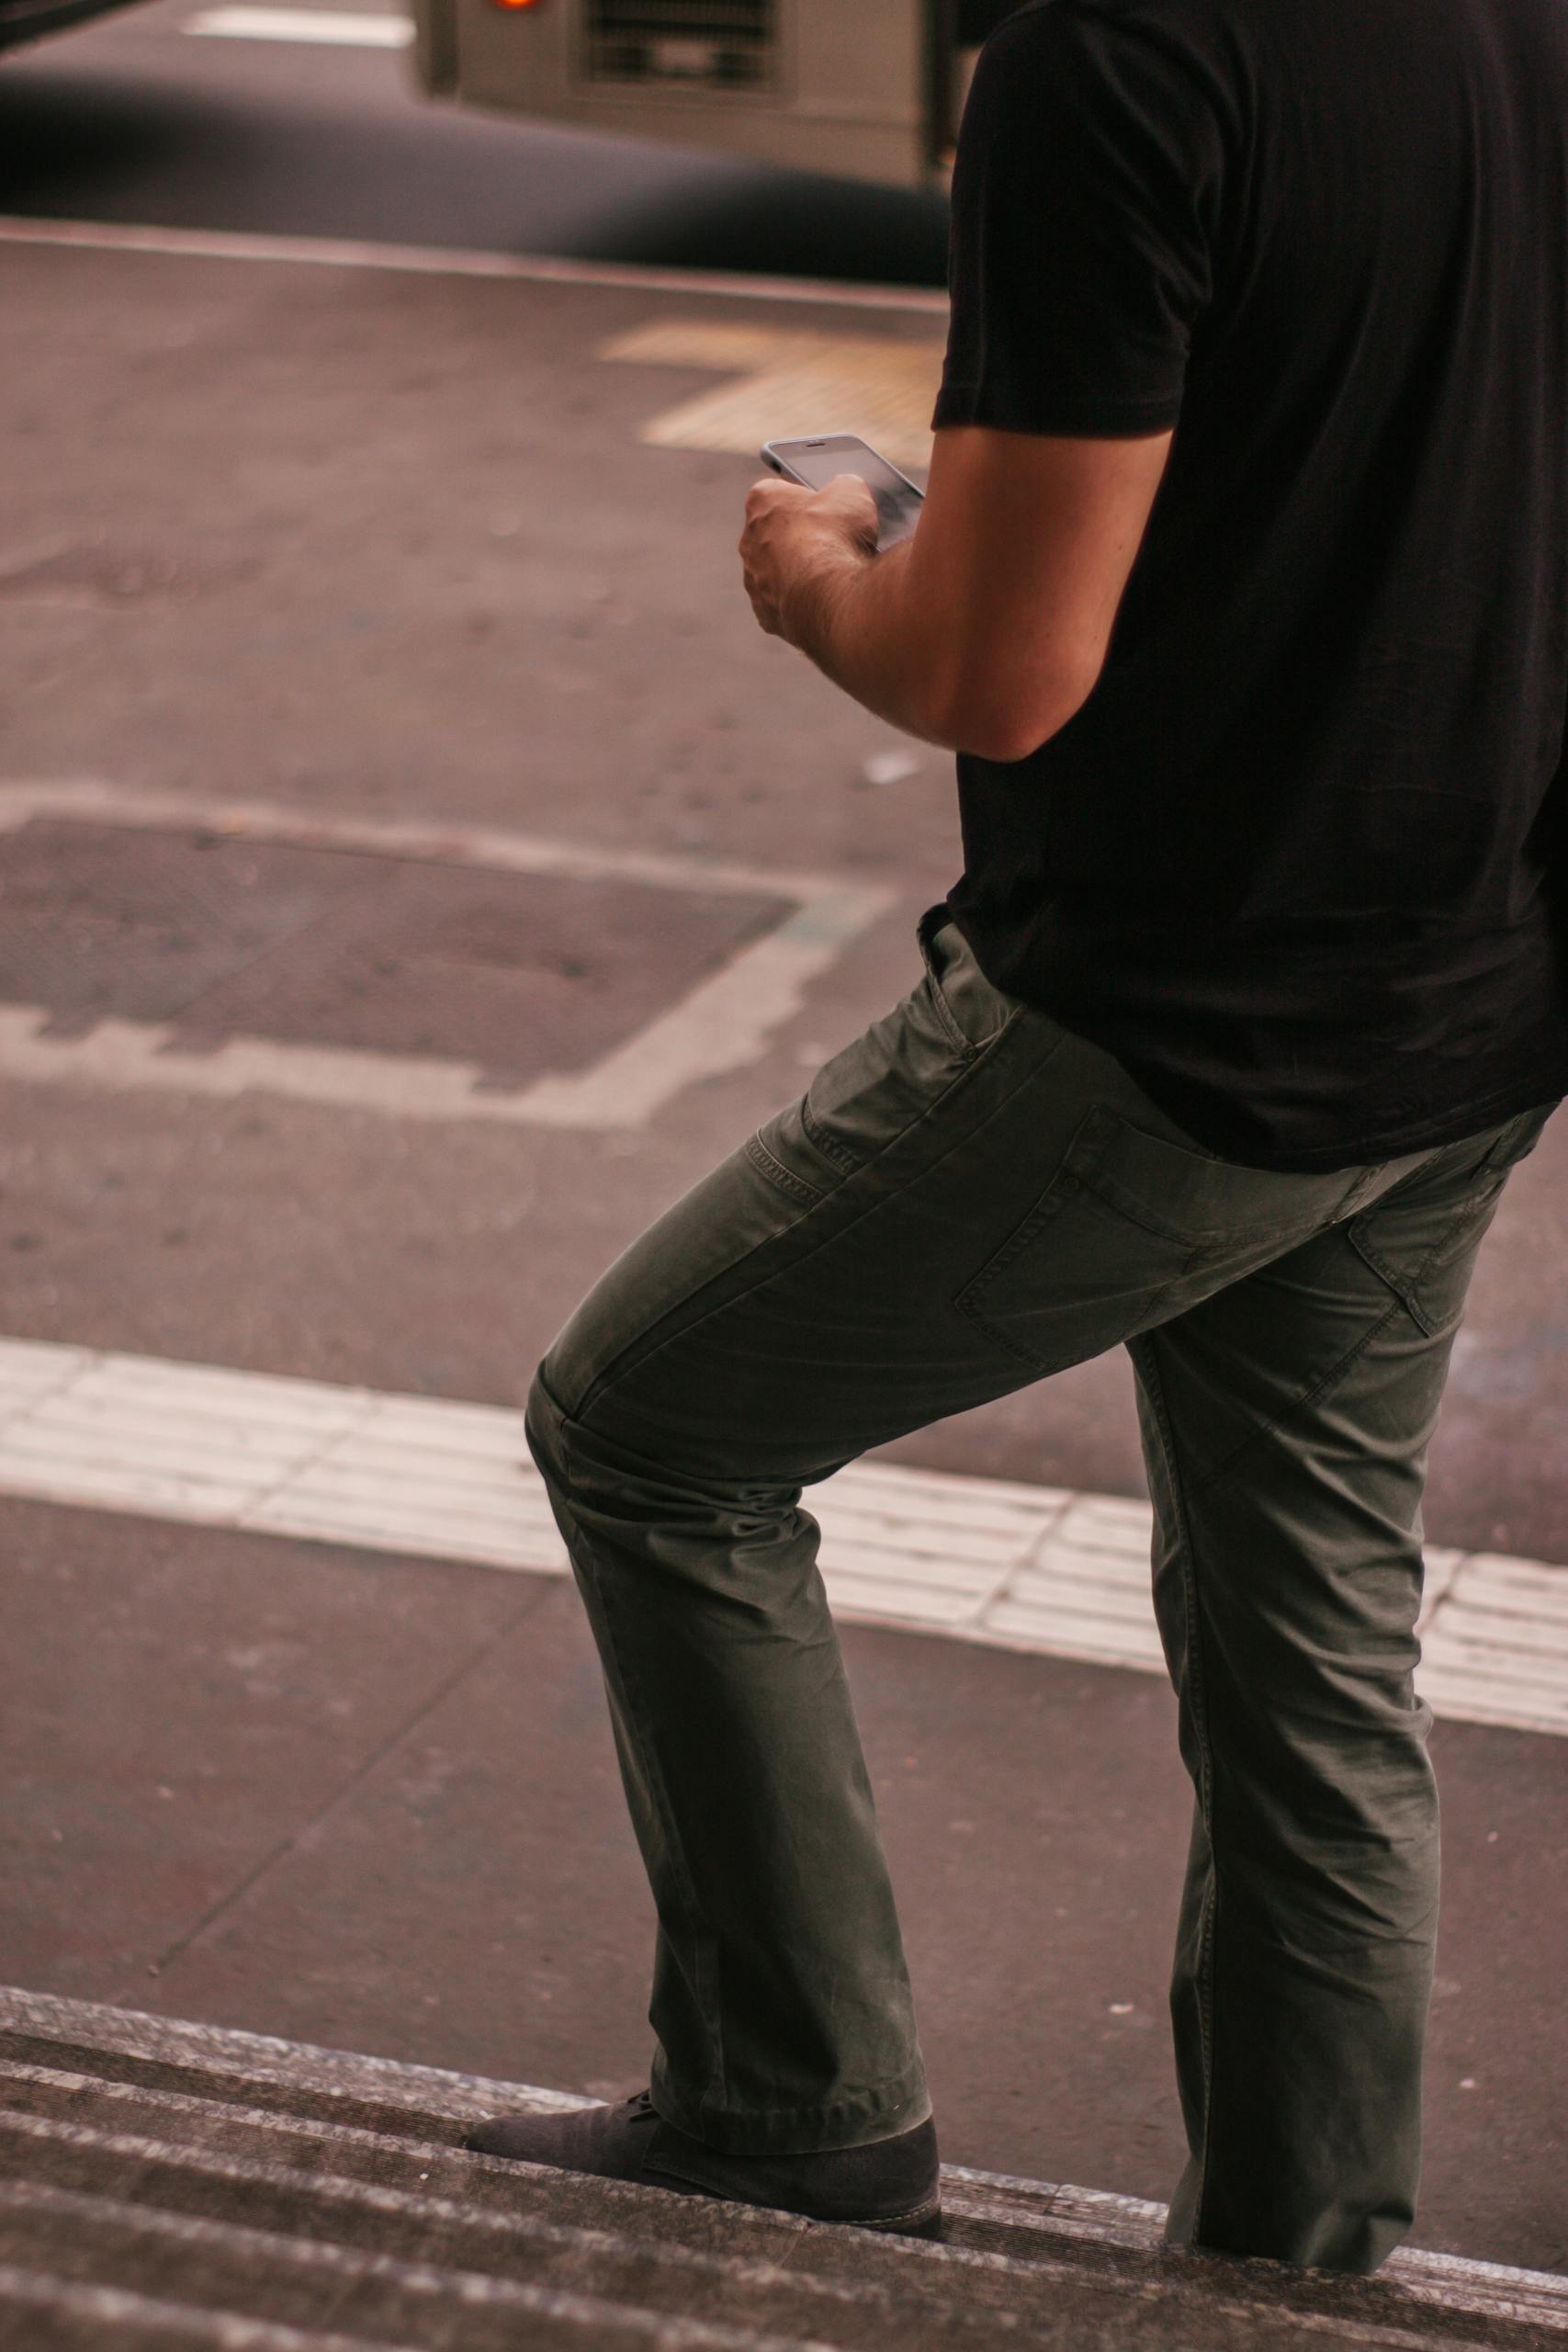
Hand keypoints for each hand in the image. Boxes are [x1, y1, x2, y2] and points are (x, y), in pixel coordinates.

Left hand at [739, 472, 880, 642]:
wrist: (831, 598)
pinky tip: (823, 603)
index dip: (805, 499)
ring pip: (777, 573)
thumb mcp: (852, 493)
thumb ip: (844, 487)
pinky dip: (801, 604)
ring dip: (800, 573)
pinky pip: (782, 605)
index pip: (778, 492)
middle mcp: (748, 540)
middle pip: (776, 535)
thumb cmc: (835, 539)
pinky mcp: (765, 615)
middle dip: (801, 539)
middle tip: (833, 544)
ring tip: (832, 578)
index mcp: (762, 502)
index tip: (825, 508)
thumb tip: (846, 490)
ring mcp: (754, 581)